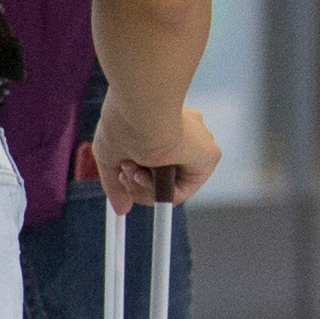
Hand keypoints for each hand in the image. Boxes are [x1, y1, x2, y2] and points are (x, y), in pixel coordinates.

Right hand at [93, 88, 219, 210]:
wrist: (140, 111)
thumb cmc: (122, 121)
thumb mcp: (109, 155)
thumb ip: (115, 184)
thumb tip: (121, 208)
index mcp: (166, 127)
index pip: (156, 162)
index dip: (134, 176)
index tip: (120, 174)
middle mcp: (184, 135)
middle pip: (161, 178)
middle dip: (137, 182)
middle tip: (124, 172)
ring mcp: (196, 146)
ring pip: (169, 187)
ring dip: (143, 188)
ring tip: (131, 171)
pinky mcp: (209, 155)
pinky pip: (179, 192)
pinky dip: (157, 193)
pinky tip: (143, 177)